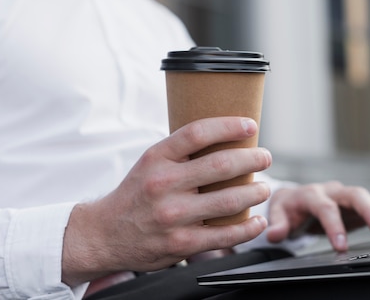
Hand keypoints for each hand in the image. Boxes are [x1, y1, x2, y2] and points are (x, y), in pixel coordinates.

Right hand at [61, 117, 271, 285]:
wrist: (104, 234)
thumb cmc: (135, 195)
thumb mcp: (149, 163)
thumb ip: (180, 152)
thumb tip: (224, 137)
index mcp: (156, 158)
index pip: (197, 133)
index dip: (229, 126)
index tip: (250, 125)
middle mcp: (163, 184)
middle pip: (221, 165)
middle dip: (253, 159)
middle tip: (265, 157)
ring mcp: (173, 216)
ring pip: (228, 200)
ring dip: (255, 192)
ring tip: (263, 188)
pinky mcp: (181, 243)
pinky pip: (224, 235)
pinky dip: (248, 228)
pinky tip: (257, 221)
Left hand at [266, 181, 369, 251]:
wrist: (295, 197)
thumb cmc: (288, 207)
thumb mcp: (279, 214)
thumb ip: (278, 223)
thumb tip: (274, 234)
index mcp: (313, 194)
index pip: (325, 208)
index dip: (333, 226)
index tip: (341, 246)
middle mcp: (335, 191)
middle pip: (355, 196)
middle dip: (369, 210)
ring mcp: (350, 197)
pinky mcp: (361, 205)